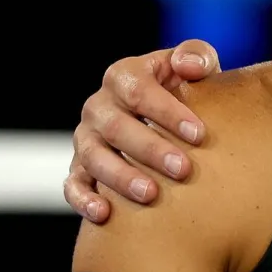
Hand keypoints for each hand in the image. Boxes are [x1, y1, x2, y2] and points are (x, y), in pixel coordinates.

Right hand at [64, 40, 219, 221]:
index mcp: (124, 76)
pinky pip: (73, 184)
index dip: (167, 112)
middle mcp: (99, 106)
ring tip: (151, 195)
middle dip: (150, 149)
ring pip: (93, 157)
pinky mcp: (80, 168)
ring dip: (120, 177)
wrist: (169, 118)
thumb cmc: (188, 89)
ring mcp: (86, 138)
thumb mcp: (195, 66)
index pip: (139, 92)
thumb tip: (189, 65)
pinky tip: (105, 214)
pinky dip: (84, 199)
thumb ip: (196, 56)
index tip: (198, 134)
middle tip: (184, 170)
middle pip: (116, 127)